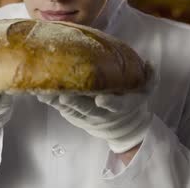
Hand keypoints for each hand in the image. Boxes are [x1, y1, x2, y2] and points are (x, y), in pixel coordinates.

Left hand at [37, 66, 157, 153]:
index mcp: (122, 106)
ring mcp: (87, 117)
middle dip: (75, 103)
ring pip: (71, 111)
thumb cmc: (132, 101)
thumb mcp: (147, 90)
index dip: (109, 103)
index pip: (116, 106)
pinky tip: (39, 92)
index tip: (101, 99)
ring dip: (57, 102)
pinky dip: (51, 102)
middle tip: (63, 94)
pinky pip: (62, 110)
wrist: (124, 127)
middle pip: (87, 111)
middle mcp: (103, 114)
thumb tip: (150, 62)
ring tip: (43, 91)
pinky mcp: (75, 117)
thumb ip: (150, 76)